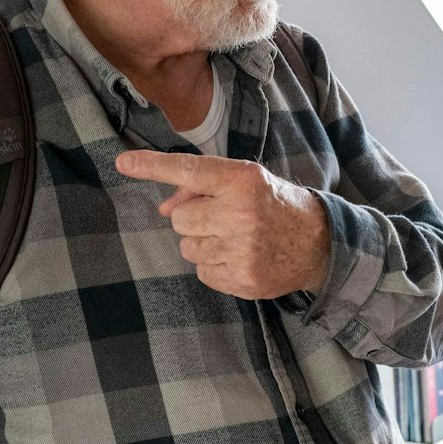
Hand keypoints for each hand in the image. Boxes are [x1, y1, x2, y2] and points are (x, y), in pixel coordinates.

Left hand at [115, 150, 330, 299]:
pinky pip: (202, 273)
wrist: (319, 243)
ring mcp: (243, 250)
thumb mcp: (246, 182)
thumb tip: (163, 209)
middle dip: (194, 219)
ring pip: (188, 248)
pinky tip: (239, 258)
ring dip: (204, 243)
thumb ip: (202, 188)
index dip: (152, 166)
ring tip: (235, 239)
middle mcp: (242, 214)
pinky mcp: (244, 280)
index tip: (123, 162)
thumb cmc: (273, 205)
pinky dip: (216, 267)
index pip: (189, 170)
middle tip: (223, 218)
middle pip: (180, 219)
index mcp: (243, 181)